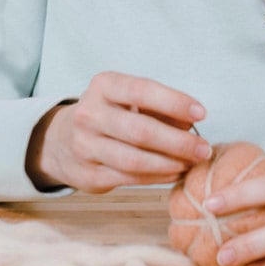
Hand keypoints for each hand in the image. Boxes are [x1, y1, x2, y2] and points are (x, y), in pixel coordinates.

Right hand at [27, 71, 211, 192]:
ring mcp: (84, 146)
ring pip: (134, 160)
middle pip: (140, 130)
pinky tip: (174, 172)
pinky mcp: (87, 175)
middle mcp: (89, 114)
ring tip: (191, 162)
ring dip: (170, 163)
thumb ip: (158, 107)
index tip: (201, 113)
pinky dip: (157, 177)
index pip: (141, 91)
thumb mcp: (127, 99)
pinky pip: (129, 179)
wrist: (61, 140)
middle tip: (204, 148)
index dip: (174, 102)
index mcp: (103, 86)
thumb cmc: (108, 114)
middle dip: (178, 142)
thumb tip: (191, 124)